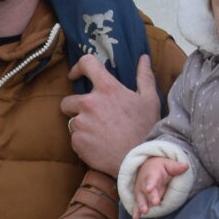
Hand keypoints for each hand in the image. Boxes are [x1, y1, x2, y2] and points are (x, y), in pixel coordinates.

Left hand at [62, 53, 159, 176]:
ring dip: (81, 125)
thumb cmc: (146, 129)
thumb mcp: (150, 100)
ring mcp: (81, 123)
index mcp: (107, 88)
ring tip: (99, 134)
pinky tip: (98, 145)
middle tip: (93, 117)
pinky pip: (74, 138)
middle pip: (68, 100)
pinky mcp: (77, 141)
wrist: (138, 161)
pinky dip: (83, 141)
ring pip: (71, 121)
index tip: (76, 75)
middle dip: (76, 107)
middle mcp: (89, 103)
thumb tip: (143, 58)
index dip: (78, 67)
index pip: (86, 64)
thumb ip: (144, 76)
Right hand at [134, 154, 187, 216]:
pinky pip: (137, 205)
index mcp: (152, 174)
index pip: (151, 179)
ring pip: (140, 198)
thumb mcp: (168, 165)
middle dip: (149, 197)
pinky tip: (136, 217)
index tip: (149, 189)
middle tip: (155, 203)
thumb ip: (176, 167)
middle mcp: (144, 183)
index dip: (150, 184)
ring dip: (141, 205)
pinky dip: (136, 211)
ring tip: (144, 211)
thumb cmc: (160, 167)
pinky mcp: (139, 198)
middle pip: (146, 190)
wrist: (147, 168)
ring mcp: (141, 191)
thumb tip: (186, 166)